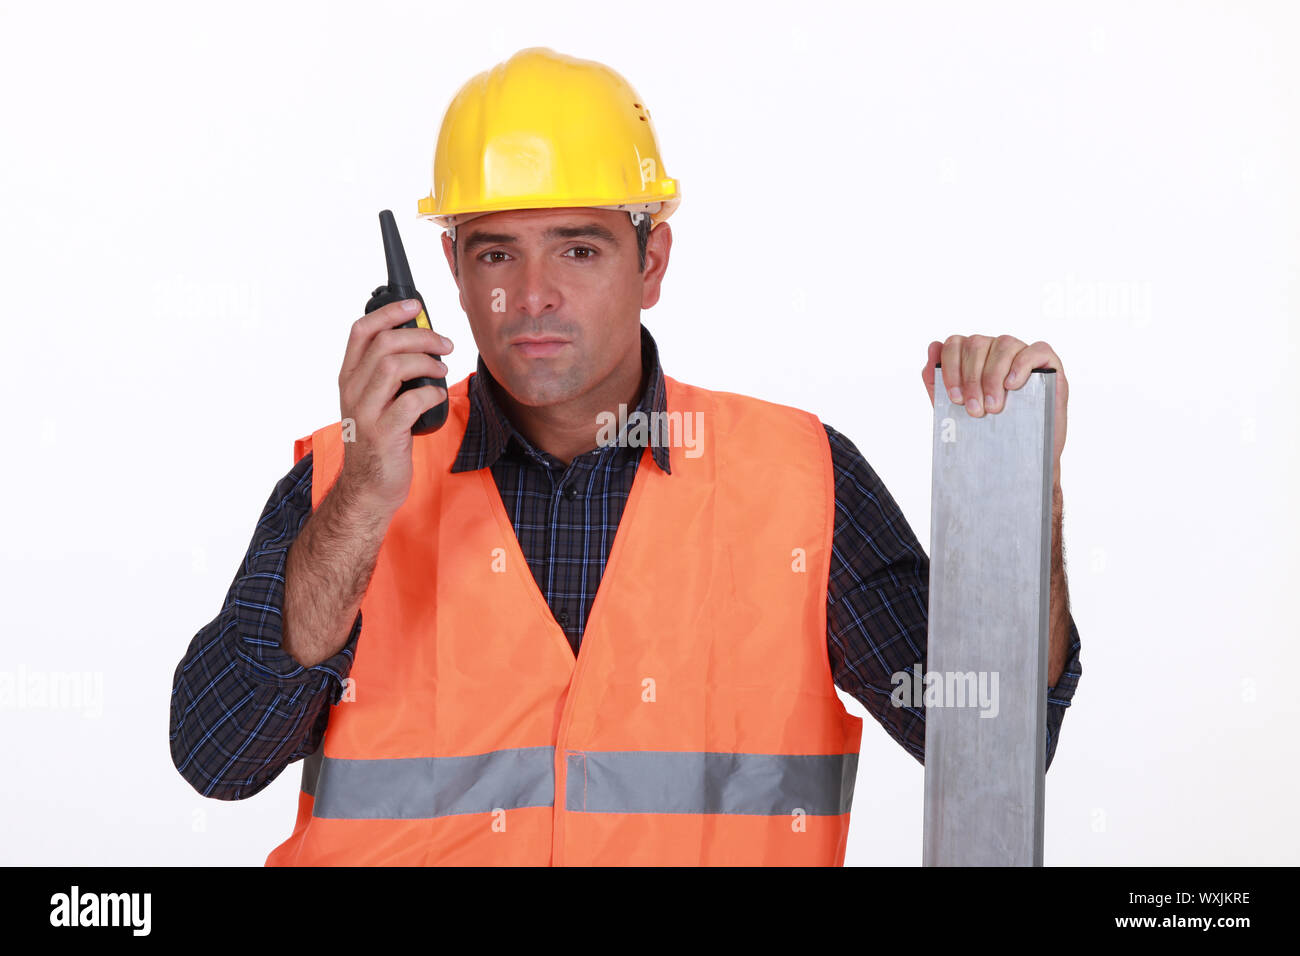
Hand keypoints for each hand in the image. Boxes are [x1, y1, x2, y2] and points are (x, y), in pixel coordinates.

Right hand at [336, 298, 453, 518]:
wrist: (369, 487)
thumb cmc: (380, 441)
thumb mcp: (374, 401)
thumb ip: (387, 374)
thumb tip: (421, 342)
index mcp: (349, 378)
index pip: (361, 330)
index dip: (389, 312)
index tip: (415, 306)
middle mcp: (352, 390)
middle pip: (383, 343)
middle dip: (421, 336)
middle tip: (445, 345)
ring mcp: (366, 412)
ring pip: (392, 366)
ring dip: (426, 362)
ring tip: (442, 370)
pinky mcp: (384, 433)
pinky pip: (410, 401)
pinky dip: (431, 394)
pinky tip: (438, 397)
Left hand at [921, 335, 1067, 481]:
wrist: (1019, 455)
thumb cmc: (987, 428)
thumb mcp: (953, 407)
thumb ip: (936, 379)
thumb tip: (933, 346)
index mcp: (973, 355)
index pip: (955, 344)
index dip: (951, 369)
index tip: (954, 398)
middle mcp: (996, 349)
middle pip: (977, 343)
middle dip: (971, 378)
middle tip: (975, 410)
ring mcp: (1022, 353)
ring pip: (1004, 344)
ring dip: (993, 376)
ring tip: (993, 406)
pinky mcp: (1048, 363)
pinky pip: (1036, 350)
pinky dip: (1021, 365)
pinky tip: (1012, 385)